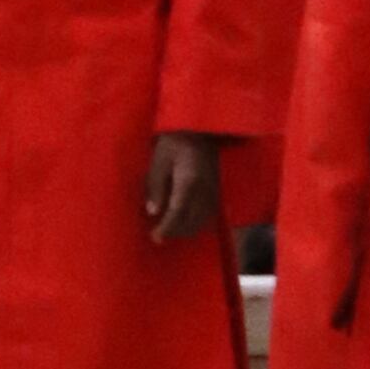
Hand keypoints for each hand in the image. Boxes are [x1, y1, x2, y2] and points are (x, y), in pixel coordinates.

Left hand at [144, 130, 228, 245]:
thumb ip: (155, 187)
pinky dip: (197, 224)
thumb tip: (152, 212)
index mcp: (189, 181)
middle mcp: (204, 190)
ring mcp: (214, 191)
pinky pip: (209, 215)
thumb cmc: (174, 143)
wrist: (199, 131)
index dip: (167, 228)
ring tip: (169, 232)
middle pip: (192, 221)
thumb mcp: (158, 161)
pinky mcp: (217, 191)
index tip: (155, 238)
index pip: (178, 213)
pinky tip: (185, 224)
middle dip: (175, 233)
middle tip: (158, 237)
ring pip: (202, 221)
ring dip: (186, 231)